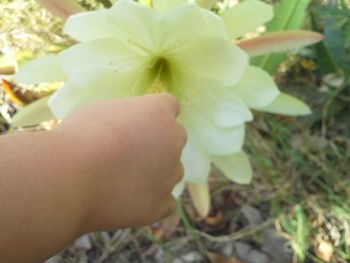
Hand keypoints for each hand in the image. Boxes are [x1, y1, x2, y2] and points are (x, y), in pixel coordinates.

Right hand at [54, 93, 185, 231]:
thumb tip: (127, 127)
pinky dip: (153, 201)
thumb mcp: (101, 110)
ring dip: (158, 172)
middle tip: (131, 153)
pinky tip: (133, 201)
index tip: (142, 123)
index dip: (156, 114)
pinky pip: (166, 201)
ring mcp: (170, 174)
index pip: (170, 106)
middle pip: (174, 139)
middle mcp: (174, 141)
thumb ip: (125, 116)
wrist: (69, 179)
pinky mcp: (162, 204)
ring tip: (126, 181)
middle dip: (159, 144)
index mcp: (159, 113)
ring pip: (172, 171)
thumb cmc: (79, 137)